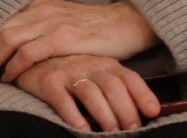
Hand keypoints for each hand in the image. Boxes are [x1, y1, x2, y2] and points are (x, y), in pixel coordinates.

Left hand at [0, 0, 158, 83]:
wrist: (125, 23)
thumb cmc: (94, 28)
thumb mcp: (63, 21)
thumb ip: (43, 28)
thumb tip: (21, 46)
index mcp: (41, 4)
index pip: (6, 22)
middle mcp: (43, 9)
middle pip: (2, 30)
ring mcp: (53, 21)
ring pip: (10, 39)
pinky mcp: (64, 36)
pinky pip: (28, 51)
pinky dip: (14, 65)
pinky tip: (10, 77)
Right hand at [14, 53, 160, 132]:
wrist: (32, 56)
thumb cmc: (70, 70)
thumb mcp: (96, 73)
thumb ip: (115, 87)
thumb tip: (140, 113)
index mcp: (105, 63)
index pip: (129, 77)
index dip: (142, 94)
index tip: (154, 112)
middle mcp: (89, 65)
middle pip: (113, 86)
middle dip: (125, 110)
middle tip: (131, 131)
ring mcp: (68, 71)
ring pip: (91, 93)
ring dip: (104, 115)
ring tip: (110, 134)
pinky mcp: (48, 81)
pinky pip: (62, 99)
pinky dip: (73, 116)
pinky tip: (81, 129)